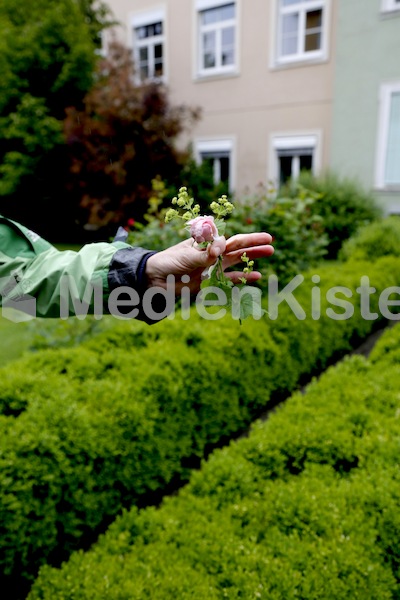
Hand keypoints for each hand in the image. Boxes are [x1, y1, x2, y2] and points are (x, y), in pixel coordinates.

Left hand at [145, 232, 273, 293]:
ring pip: (237, 262)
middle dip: (254, 245)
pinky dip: (243, 279)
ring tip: (270, 253)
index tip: (233, 247)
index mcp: (206, 243)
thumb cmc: (167, 262)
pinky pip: (230, 280)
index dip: (238, 240)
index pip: (227, 239)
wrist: (154, 280)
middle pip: (237, 248)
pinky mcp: (210, 283)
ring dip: (252, 259)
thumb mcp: (185, 256)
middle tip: (271, 241)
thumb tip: (220, 250)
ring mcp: (213, 269)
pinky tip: (257, 276)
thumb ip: (204, 255)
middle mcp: (212, 255)